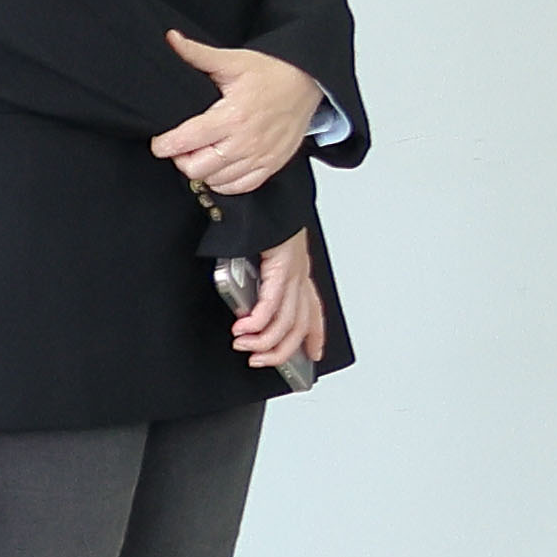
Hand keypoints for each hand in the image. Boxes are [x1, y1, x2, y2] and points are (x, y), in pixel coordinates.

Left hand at [156, 34, 321, 196]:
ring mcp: (260, 156)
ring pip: (216, 180)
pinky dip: (224, 182)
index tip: (159, 143)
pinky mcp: (272, 165)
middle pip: (197, 168)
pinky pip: (240, 187)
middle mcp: (246, 141)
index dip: (165, 146)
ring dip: (202, 170)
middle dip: (181, 159)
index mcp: (232, 116)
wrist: (309, 83)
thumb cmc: (272, 73)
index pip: (186, 142)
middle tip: (181, 147)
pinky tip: (219, 167)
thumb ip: (198, 54)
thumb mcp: (233, 60)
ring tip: (200, 154)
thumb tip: (171, 39)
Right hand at [228, 231, 332, 376]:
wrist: (262, 195)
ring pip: (286, 320)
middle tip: (260, 360)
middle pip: (299, 324)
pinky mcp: (282, 265)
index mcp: (297, 273)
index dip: (315, 335)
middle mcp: (299, 275)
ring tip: (246, 347)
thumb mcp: (260, 258)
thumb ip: (256, 282)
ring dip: (264, 340)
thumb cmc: (260, 223)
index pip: (313, 311)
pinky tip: (245, 329)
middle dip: (280, 350)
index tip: (313, 355)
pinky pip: (273, 302)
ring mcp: (293, 271)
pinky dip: (257, 321)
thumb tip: (242, 308)